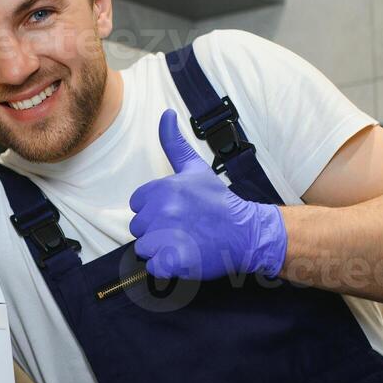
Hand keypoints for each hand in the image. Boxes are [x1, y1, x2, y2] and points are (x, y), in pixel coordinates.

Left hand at [128, 109, 287, 280]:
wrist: (246, 232)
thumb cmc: (218, 201)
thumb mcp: (195, 168)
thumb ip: (174, 143)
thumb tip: (165, 114)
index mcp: (162, 189)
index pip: (137, 205)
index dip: (153, 210)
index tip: (175, 212)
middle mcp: (162, 212)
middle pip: (138, 228)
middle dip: (156, 230)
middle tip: (182, 228)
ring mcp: (168, 237)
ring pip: (144, 248)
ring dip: (161, 249)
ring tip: (184, 241)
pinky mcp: (175, 261)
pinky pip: (154, 267)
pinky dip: (167, 267)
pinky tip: (184, 256)